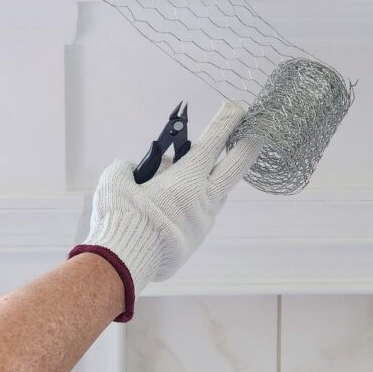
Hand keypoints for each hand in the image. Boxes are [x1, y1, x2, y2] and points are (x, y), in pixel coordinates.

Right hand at [70, 101, 260, 317]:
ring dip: (210, 180)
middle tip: (256, 134)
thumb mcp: (116, 181)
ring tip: (190, 174)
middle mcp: (203, 199)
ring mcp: (203, 222)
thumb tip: (135, 171)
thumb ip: (128, 168)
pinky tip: (176, 204)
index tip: (239, 107)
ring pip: (216, 193)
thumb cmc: (120, 217)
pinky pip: (202, 214)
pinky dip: (193, 204)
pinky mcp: (196, 240)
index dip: (227, 121)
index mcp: (187, 180)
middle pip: (235, 167)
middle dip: (247, 146)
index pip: (213, 141)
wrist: (123, 263)